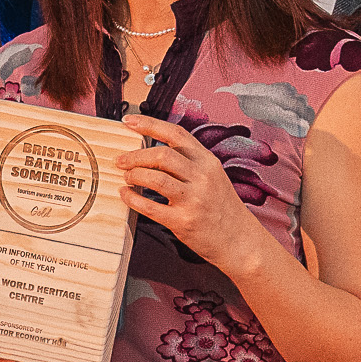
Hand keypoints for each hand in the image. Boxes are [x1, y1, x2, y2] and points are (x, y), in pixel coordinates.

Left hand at [117, 113, 264, 274]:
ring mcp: (193, 199)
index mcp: (207, 161)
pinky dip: (132, 198)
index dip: (149, 124)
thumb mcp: (213, 176)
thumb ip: (189, 162)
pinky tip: (126, 195)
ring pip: (155, 177)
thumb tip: (153, 151)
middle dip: (135, 156)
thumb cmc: (221, 208)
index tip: (129, 121)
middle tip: (121, 160)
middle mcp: (202, 177)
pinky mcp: (183, 221)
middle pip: (162, 154)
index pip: (176, 134)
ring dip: (134, 175)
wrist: (239, 240)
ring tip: (127, 177)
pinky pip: (149, 207)